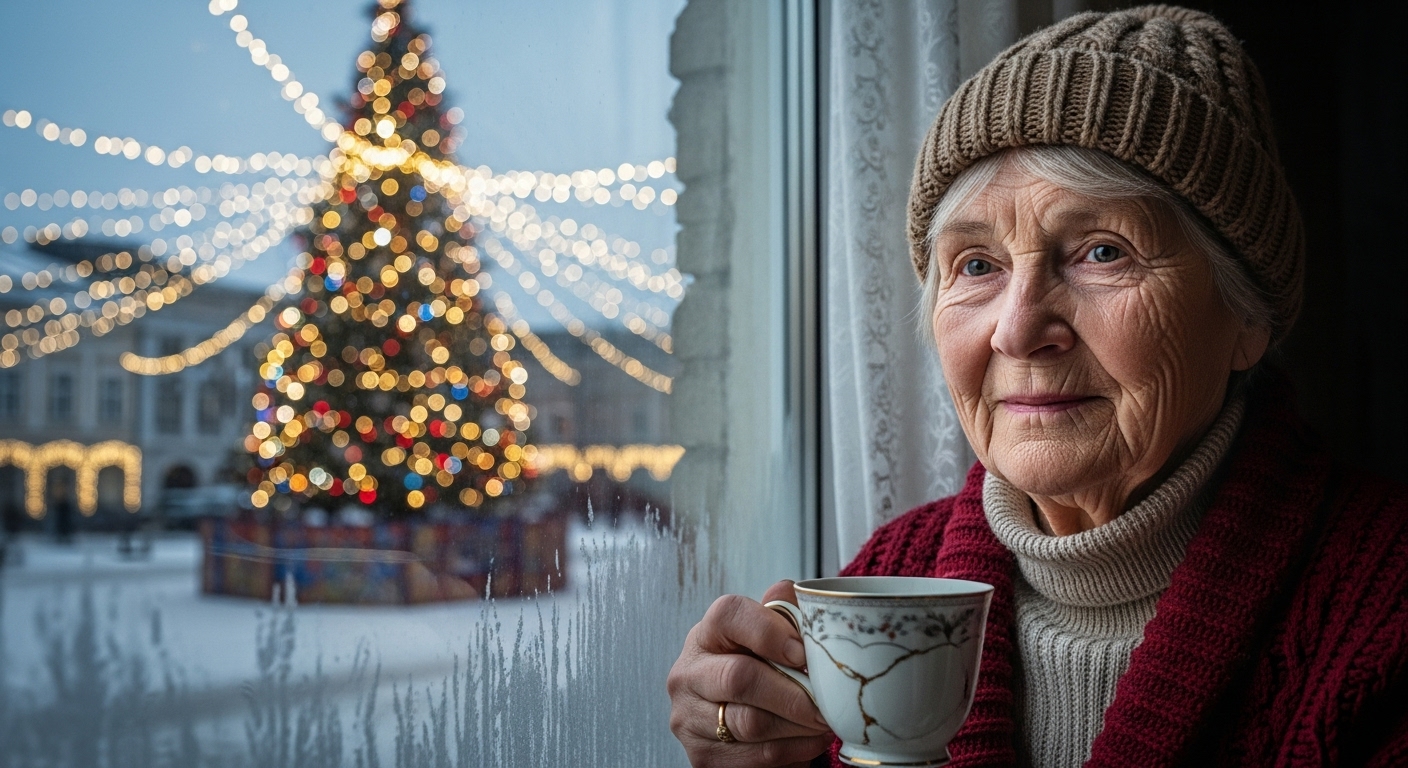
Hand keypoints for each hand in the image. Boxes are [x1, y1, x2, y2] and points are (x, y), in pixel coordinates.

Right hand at [668, 580, 831, 766]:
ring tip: (825, 722)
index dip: (769, 631)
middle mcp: (688, 674)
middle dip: (792, 692)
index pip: (728, 615)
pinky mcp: (702, 756)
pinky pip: (755, 756)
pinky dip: (792, 750)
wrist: (739, 723)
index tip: (803, 653)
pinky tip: (809, 741)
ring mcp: (689, 718)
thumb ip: (785, 613)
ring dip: (797, 725)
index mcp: (706, 634)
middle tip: (826, 702)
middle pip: (739, 677)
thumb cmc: (760, 671)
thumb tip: (806, 598)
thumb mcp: (770, 639)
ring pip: (749, 723)